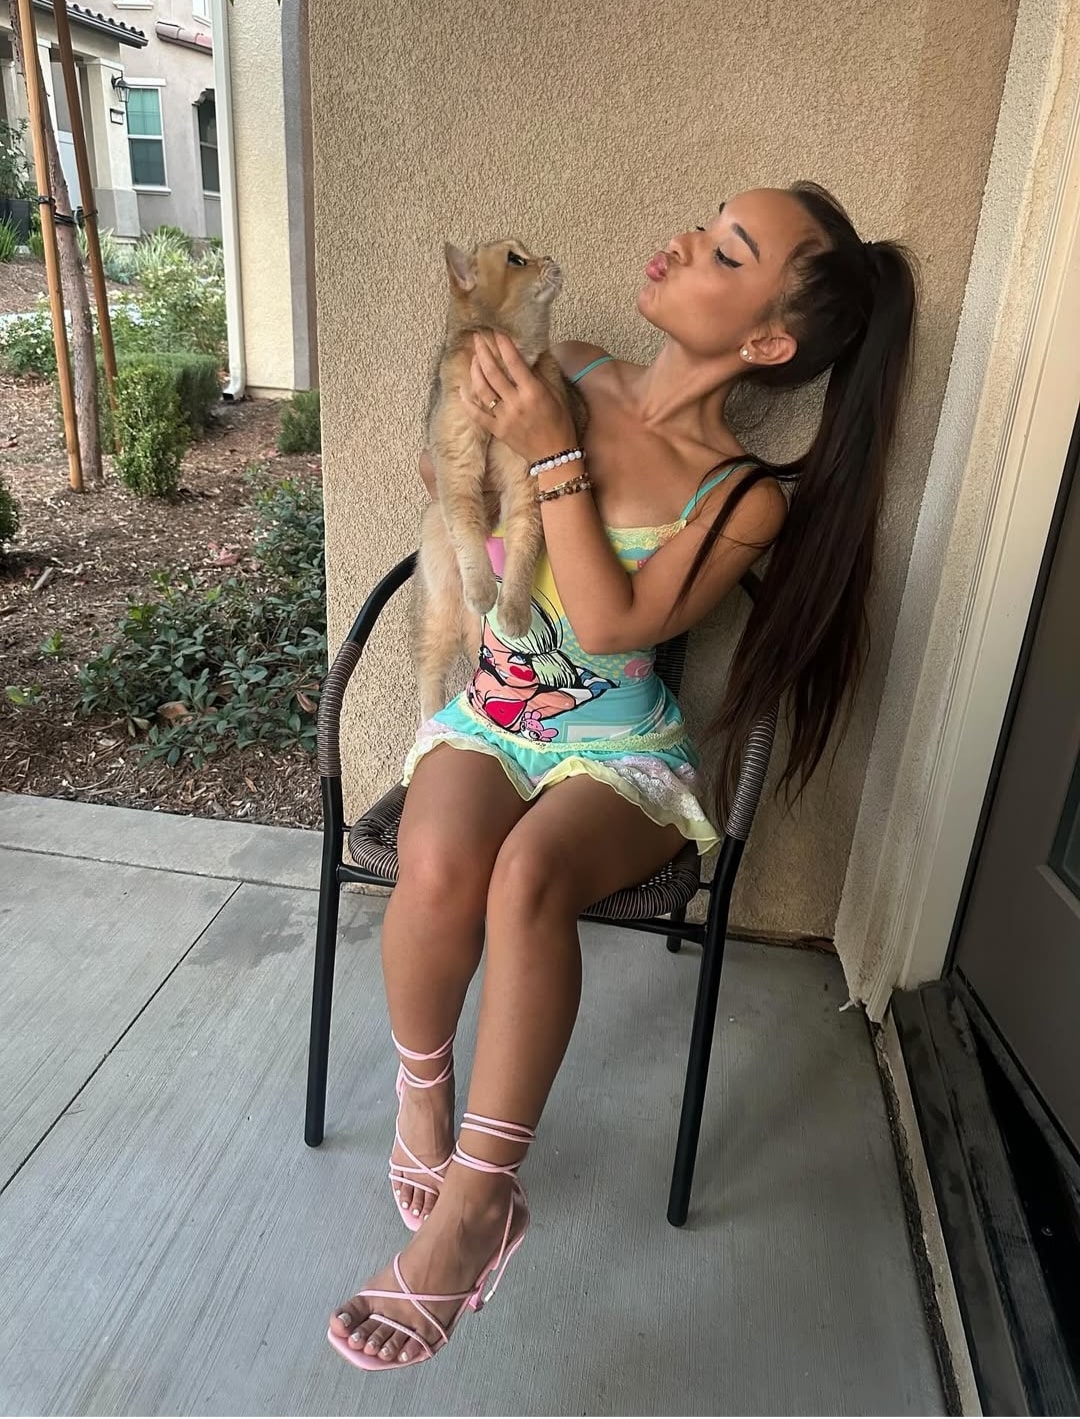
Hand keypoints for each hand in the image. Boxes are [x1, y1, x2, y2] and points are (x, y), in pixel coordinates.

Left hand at [461, 330, 576, 465]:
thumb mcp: (555, 396)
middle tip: (478, 338)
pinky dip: (467, 402)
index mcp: (533, 392)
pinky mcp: (497, 430)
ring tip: (473, 358)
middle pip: (493, 373)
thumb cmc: (560, 424)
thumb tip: (527, 357)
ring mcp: (504, 418)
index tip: (496, 332)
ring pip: (483, 390)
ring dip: (475, 371)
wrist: (555, 456)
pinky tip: (462, 389)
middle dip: (484, 352)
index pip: (515, 363)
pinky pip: (477, 415)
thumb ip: (539, 376)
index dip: (504, 345)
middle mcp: (516, 403)